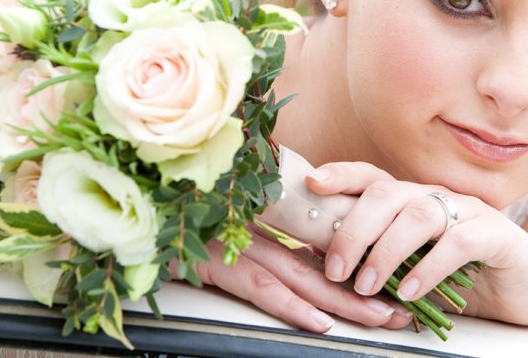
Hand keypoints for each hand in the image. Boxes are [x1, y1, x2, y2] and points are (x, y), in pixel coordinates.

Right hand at [186, 229, 414, 332]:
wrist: (126, 204)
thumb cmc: (172, 212)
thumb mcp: (220, 223)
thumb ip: (256, 235)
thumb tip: (294, 258)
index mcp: (261, 221)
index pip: (316, 246)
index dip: (356, 264)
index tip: (390, 279)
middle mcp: (255, 231)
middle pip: (321, 264)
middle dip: (364, 290)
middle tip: (401, 310)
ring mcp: (236, 244)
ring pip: (302, 277)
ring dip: (344, 301)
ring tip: (381, 318)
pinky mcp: (213, 261)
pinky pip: (259, 287)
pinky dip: (290, 306)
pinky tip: (319, 322)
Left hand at [306, 161, 527, 325]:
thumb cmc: (469, 278)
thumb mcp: (417, 269)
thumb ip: (382, 263)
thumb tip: (327, 268)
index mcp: (416, 201)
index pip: (374, 178)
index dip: (342, 176)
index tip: (311, 184)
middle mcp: (439, 198)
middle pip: (388, 194)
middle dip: (354, 229)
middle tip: (337, 269)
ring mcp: (469, 212)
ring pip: (419, 214)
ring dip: (386, 251)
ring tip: (367, 285)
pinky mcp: (497, 234)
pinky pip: (458, 242)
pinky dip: (428, 267)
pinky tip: (410, 291)